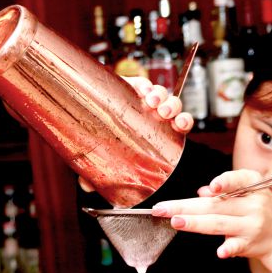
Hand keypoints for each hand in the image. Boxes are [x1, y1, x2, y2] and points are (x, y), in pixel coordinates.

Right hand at [78, 76, 193, 192]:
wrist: (89, 109)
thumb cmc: (106, 137)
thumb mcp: (104, 155)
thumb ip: (99, 173)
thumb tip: (88, 188)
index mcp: (160, 128)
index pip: (179, 123)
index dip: (184, 122)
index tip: (180, 125)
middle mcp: (155, 112)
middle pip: (173, 106)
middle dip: (172, 108)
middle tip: (164, 114)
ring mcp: (144, 98)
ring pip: (162, 94)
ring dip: (161, 97)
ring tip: (152, 102)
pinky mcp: (131, 86)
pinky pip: (144, 84)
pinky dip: (146, 86)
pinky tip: (142, 91)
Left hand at [151, 170, 271, 259]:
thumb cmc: (257, 208)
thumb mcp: (246, 193)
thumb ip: (223, 191)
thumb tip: (201, 192)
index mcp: (252, 184)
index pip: (237, 181)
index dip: (224, 183)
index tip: (211, 188)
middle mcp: (253, 204)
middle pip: (215, 205)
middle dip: (186, 207)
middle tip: (163, 209)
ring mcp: (252, 224)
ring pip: (219, 223)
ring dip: (196, 223)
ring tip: (176, 222)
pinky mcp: (250, 243)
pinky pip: (237, 246)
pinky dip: (229, 249)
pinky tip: (220, 252)